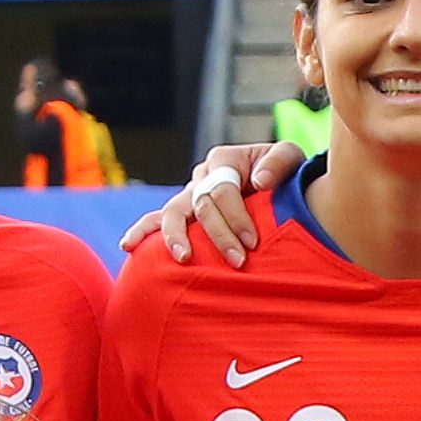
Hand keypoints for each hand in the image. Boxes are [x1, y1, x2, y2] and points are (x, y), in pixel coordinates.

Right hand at [146, 135, 296, 264]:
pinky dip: (143, 231)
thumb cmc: (287, 175)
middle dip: (219, 234)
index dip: (236, 216)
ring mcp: (190, 195)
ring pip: (172, 212)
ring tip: (183, 258)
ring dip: (176, 236)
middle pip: (201, 204)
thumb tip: (259, 181)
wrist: (282, 189)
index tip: (253, 242)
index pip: (223, 189)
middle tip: (238, 261)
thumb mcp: (292, 159)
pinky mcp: (184, 214)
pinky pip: (157, 220)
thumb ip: (279, 163)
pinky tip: (129, 246)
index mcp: (224, 160)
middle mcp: (202, 177)